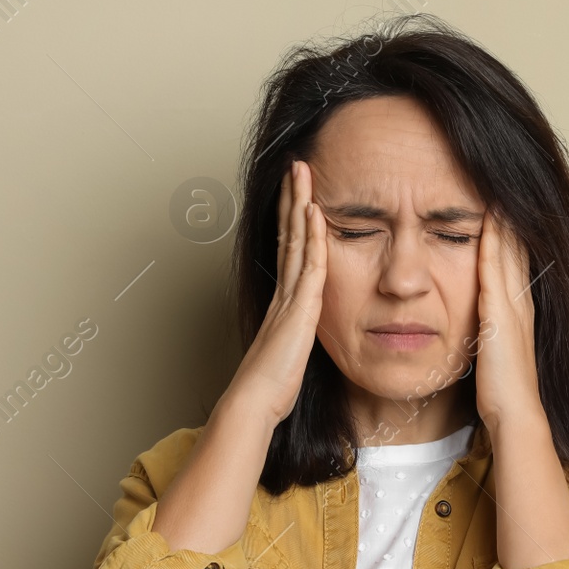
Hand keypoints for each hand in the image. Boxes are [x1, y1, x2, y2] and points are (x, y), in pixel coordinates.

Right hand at [226, 159, 327, 426]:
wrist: (255, 402)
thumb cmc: (270, 389)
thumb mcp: (288, 357)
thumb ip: (294, 342)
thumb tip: (296, 344)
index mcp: (283, 303)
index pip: (288, 251)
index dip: (292, 221)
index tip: (296, 196)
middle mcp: (284, 292)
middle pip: (288, 235)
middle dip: (292, 199)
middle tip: (296, 167)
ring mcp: (289, 297)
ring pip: (295, 240)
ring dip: (299, 203)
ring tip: (302, 173)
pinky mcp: (299, 307)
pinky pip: (309, 263)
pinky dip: (312, 235)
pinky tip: (314, 211)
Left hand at [474, 206, 542, 430]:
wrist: (515, 413)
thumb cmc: (501, 392)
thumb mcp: (494, 353)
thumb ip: (488, 333)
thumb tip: (479, 325)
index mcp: (519, 309)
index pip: (515, 259)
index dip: (509, 231)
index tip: (500, 202)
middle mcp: (521, 300)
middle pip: (516, 246)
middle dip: (510, 215)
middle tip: (502, 179)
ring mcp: (513, 304)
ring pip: (509, 249)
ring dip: (504, 218)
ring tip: (497, 184)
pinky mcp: (501, 312)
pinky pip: (496, 266)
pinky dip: (493, 239)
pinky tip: (488, 216)